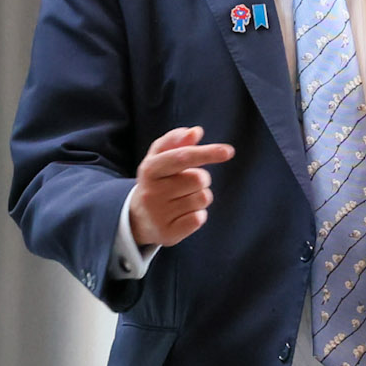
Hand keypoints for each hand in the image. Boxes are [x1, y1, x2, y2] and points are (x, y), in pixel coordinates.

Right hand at [124, 126, 235, 250]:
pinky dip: (198, 215)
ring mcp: (159, 214)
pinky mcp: (168, 233)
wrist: (137, 218)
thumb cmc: (156, 181)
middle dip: (201, 179)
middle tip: (186, 184)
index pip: (182, 157)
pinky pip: (200, 218)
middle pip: (199, 178)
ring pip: (203, 198)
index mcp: (149, 169)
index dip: (206, 153)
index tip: (228, 151)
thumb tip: (195, 132)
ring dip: (200, 197)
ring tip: (183, 199)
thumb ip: (175, 141)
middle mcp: (151, 192)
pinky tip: (182, 215)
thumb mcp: (159, 158)